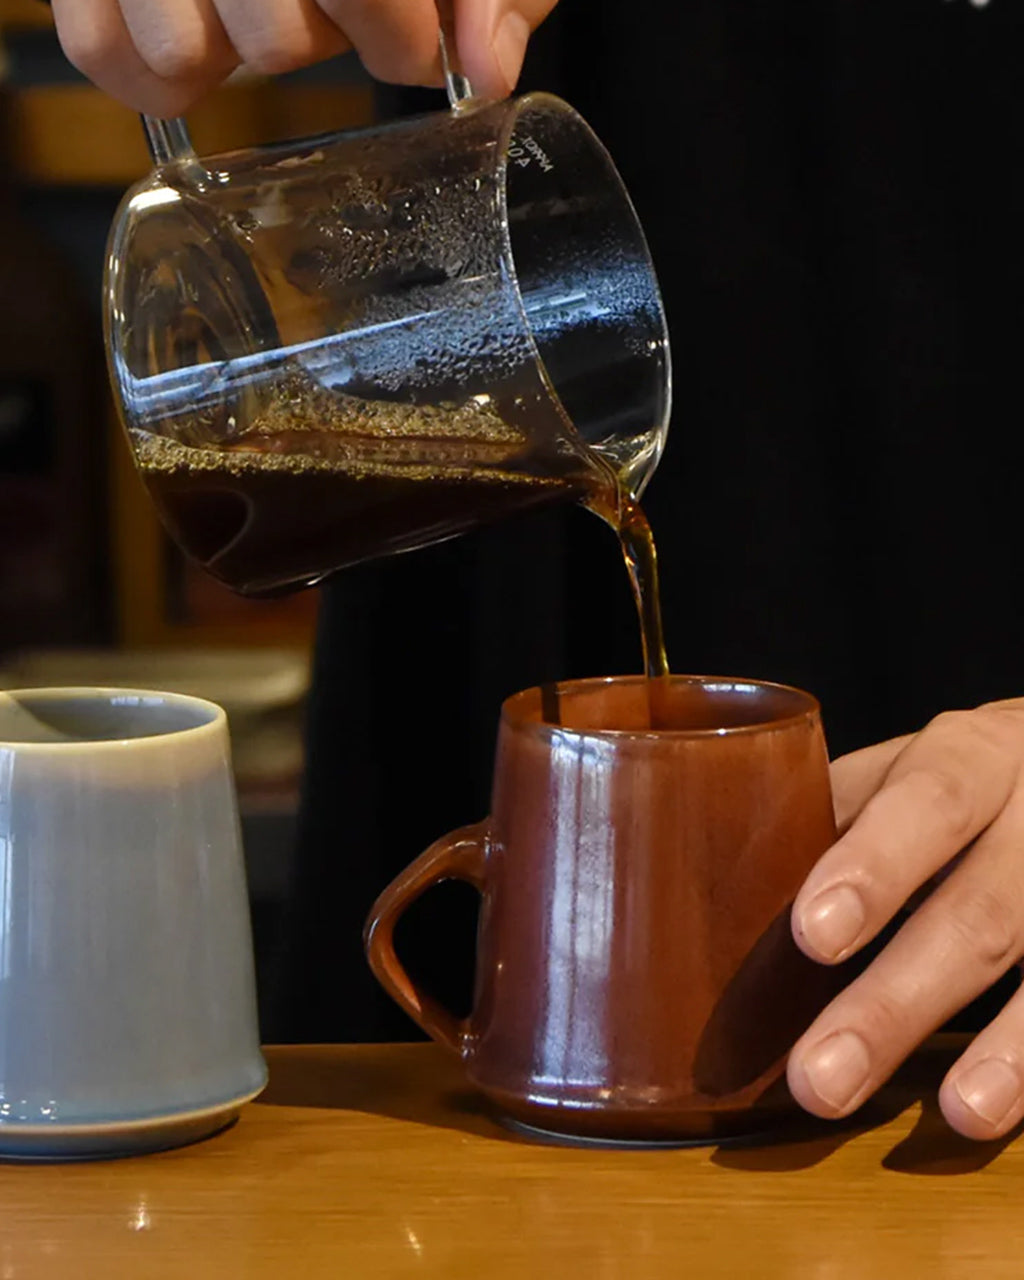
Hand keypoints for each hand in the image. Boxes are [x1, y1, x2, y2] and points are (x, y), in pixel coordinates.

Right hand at [50, 0, 557, 117]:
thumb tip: (484, 70)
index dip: (394, 29)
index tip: (418, 43)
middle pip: (274, 37)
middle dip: (315, 38)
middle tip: (331, 8)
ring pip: (181, 49)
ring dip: (235, 51)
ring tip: (259, 7)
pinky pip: (99, 49)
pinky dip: (150, 76)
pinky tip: (201, 52)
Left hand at [787, 698, 1023, 1139]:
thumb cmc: (971, 779)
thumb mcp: (914, 768)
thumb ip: (838, 811)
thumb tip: (715, 875)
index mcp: (973, 757)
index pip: (926, 802)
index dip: (875, 866)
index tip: (812, 932)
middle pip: (981, 910)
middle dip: (898, 1000)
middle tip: (818, 1076)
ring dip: (1003, 1049)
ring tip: (952, 1116)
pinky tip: (999, 1109)